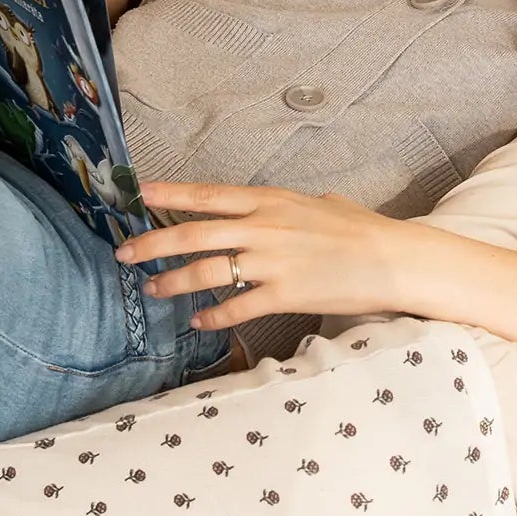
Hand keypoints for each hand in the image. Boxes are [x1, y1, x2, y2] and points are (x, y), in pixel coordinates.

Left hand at [116, 182, 426, 329]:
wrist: (392, 260)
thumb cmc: (362, 230)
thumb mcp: (322, 203)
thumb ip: (292, 205)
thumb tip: (283, 207)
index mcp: (270, 201)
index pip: (208, 196)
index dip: (169, 195)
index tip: (137, 193)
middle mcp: (263, 228)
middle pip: (192, 235)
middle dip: (152, 244)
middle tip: (124, 254)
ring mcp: (271, 262)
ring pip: (205, 273)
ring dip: (173, 283)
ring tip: (153, 289)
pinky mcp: (283, 295)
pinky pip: (235, 308)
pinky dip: (212, 317)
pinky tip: (199, 321)